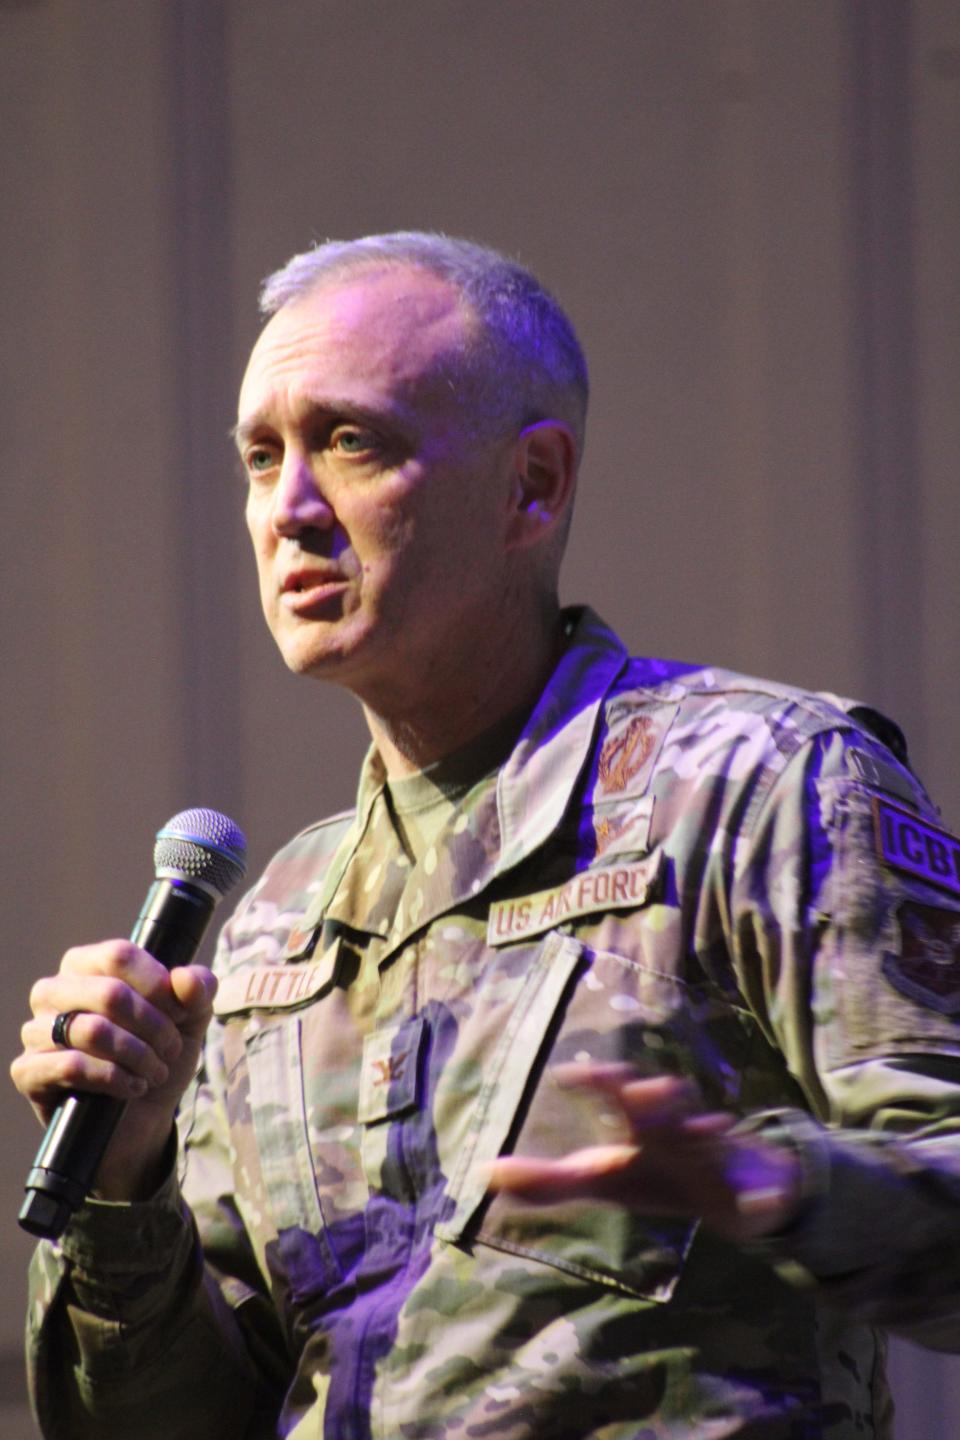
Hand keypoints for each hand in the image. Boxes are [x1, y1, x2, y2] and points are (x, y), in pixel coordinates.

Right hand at [11, 940, 217, 1199]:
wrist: (142, 1115)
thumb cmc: (159, 1051)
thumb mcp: (191, 1018)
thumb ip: (198, 989)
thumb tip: (184, 978)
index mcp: (87, 964)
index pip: (119, 956)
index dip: (157, 985)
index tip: (180, 1013)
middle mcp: (54, 991)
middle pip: (109, 993)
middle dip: (153, 1026)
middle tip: (171, 1049)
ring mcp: (36, 1031)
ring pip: (92, 1030)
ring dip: (137, 1055)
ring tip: (156, 1071)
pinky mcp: (29, 1071)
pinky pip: (72, 1066)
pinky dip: (113, 1078)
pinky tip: (132, 1087)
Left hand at [486, 1063, 803, 1243]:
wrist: (728, 1190)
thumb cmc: (654, 1173)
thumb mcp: (602, 1181)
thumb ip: (548, 1182)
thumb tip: (486, 1174)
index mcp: (640, 1126)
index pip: (616, 1095)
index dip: (598, 1083)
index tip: (570, 1074)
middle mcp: (678, 1128)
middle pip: (666, 1105)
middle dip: (655, 1097)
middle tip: (642, 1090)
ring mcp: (717, 1152)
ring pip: (712, 1135)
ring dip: (708, 1131)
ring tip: (709, 1128)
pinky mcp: (751, 1182)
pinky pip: (758, 1185)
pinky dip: (759, 1191)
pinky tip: (757, 1201)